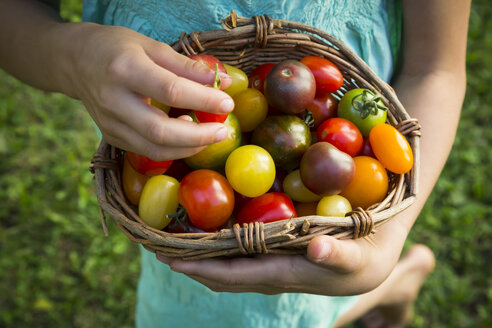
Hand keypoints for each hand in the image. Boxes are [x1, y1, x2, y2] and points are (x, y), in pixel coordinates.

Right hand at [61, 23, 233, 159]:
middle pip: (160, 131)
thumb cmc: (116, 48)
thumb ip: (188, 67)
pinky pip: (146, 151)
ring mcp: (109, 123)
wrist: (74, 61)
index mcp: (125, 69)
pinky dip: (172, 149)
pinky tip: (187, 137)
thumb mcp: (152, 47)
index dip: (203, 100)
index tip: (227, 103)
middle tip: (223, 132)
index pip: (171, 91)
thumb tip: (225, 83)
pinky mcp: (111, 136)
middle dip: (198, 137)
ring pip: (154, 149)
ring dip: (188, 148)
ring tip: (210, 136)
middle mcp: (114, 100)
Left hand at [156, 216, 409, 294]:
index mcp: (286, 274)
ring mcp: (272, 267)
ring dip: (200, 257)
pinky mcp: (276, 258)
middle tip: (158, 245)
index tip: (171, 257)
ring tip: (174, 239)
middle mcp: (272, 274)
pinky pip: (240, 257)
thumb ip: (338, 255)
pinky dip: (218, 248)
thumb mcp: (360, 257)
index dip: (203, 267)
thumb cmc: (368, 257)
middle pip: (222, 274)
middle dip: (191, 263)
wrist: (375, 262)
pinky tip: (210, 232)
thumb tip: (316, 246)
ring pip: (228, 267)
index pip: (235, 274)